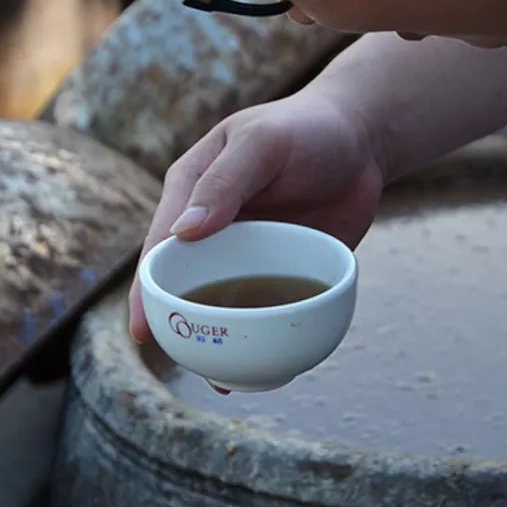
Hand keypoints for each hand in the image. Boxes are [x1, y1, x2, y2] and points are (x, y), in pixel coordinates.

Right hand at [128, 89, 384, 342]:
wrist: (363, 138)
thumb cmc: (304, 128)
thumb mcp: (261, 144)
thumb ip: (224, 184)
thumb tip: (184, 236)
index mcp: (191, 192)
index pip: (160, 248)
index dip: (147, 291)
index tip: (143, 330)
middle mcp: (213, 227)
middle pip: (186, 284)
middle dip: (179, 324)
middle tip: (182, 361)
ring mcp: (247, 251)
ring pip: (225, 303)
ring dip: (220, 338)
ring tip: (222, 379)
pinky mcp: (282, 268)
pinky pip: (267, 307)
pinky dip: (263, 334)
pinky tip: (264, 366)